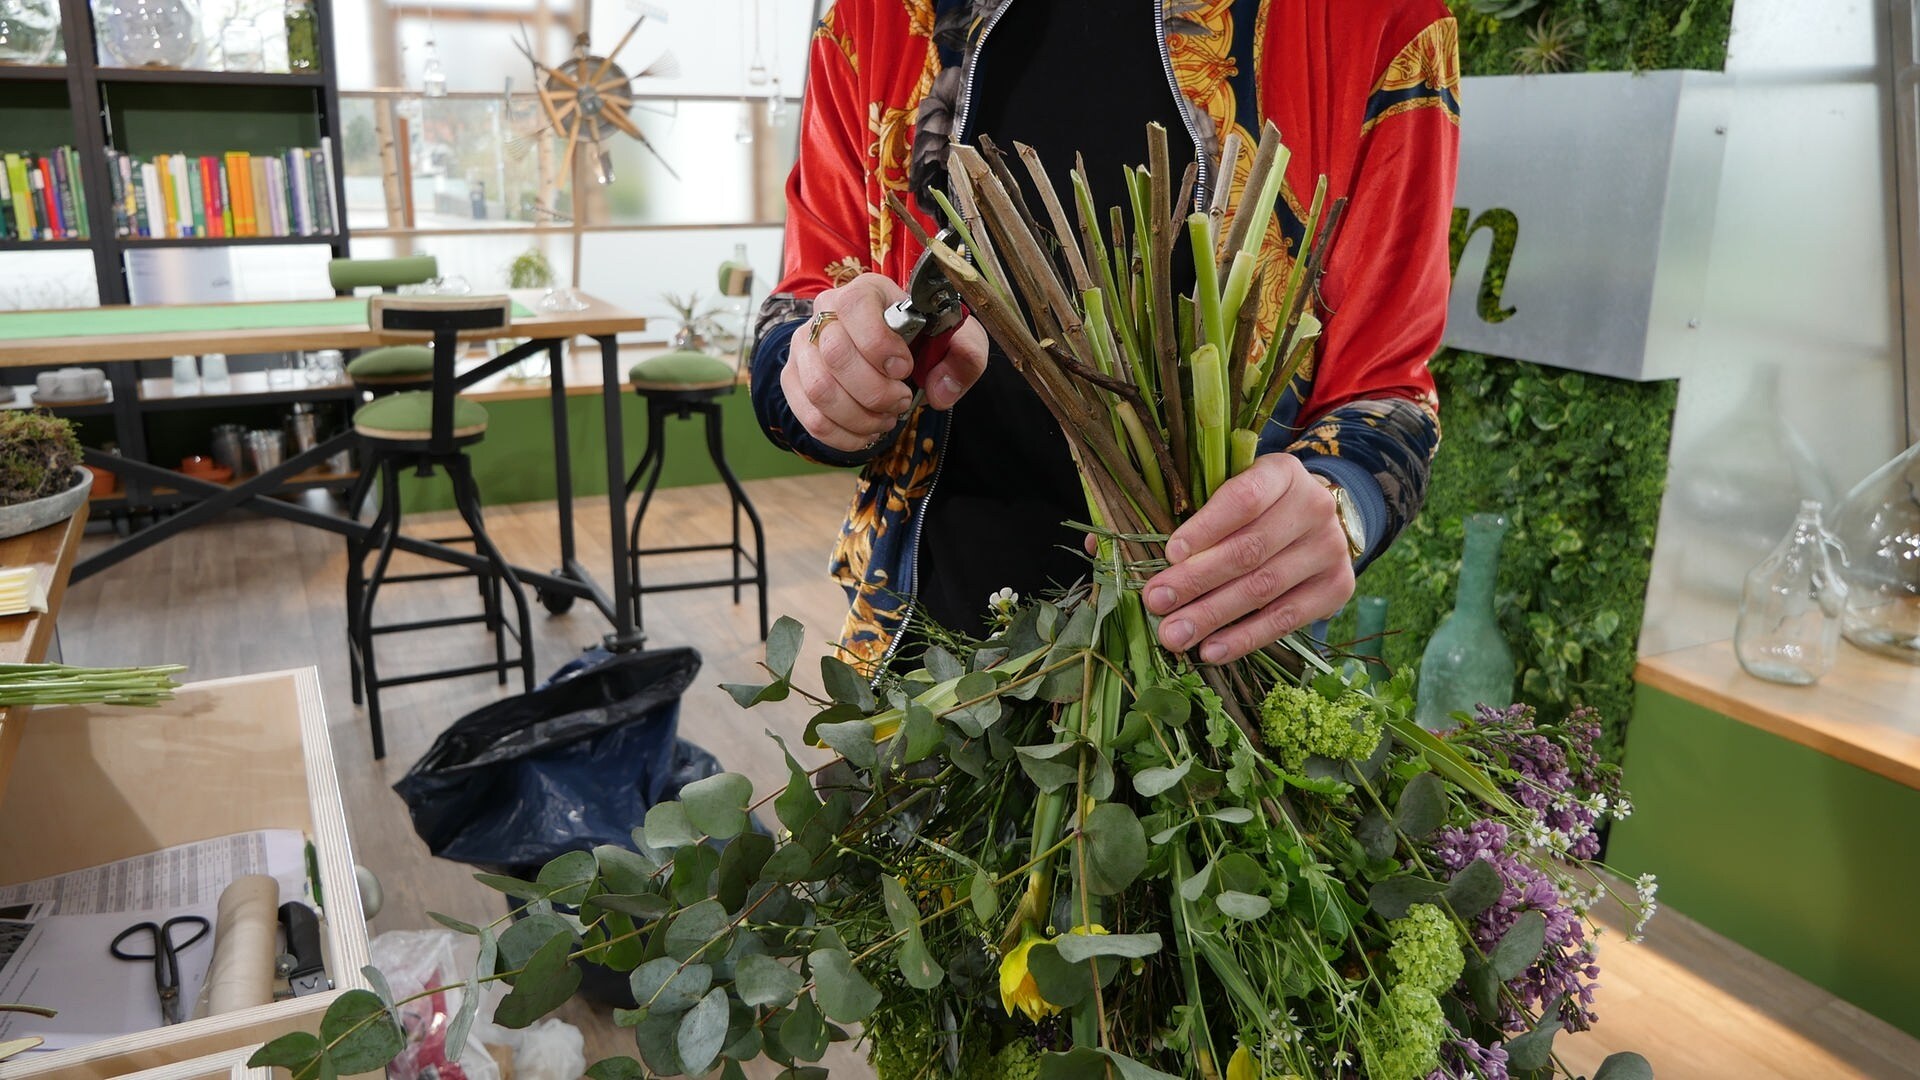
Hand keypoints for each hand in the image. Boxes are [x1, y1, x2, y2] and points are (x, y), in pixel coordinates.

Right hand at [782, 273, 988, 452]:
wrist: (889, 352)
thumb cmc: (920, 340)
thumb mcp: (953, 339)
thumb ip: (965, 354)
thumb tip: (940, 391)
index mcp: (866, 291)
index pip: (856, 306)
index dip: (880, 344)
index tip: (904, 368)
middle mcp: (825, 312)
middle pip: (835, 354)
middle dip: (876, 391)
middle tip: (901, 400)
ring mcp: (804, 347)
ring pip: (820, 390)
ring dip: (860, 417)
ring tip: (886, 418)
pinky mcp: (794, 380)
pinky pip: (810, 417)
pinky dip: (844, 435)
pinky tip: (867, 432)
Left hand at [1141, 454, 1355, 663]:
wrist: (1318, 524)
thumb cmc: (1260, 508)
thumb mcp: (1236, 493)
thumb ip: (1201, 516)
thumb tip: (1145, 561)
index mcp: (1283, 473)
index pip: (1244, 499)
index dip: (1205, 528)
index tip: (1170, 554)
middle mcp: (1314, 506)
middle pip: (1249, 550)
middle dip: (1196, 580)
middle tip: (1157, 602)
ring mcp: (1330, 548)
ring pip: (1263, 588)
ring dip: (1213, 615)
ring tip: (1175, 635)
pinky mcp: (1337, 587)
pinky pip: (1286, 619)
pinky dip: (1245, 638)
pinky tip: (1211, 650)